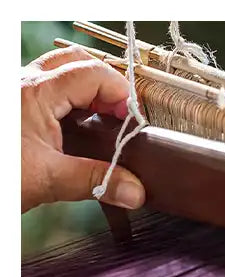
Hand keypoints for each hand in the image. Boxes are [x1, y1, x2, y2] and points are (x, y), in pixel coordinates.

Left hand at [21, 46, 144, 212]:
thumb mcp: (48, 179)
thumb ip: (96, 182)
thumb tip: (134, 190)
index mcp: (35, 93)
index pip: (92, 74)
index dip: (120, 93)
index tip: (132, 119)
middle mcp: (24, 84)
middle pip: (76, 62)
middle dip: (105, 83)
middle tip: (118, 112)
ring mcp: (16, 93)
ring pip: (59, 71)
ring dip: (86, 88)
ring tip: (101, 116)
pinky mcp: (14, 108)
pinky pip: (47, 87)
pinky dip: (69, 100)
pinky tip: (76, 125)